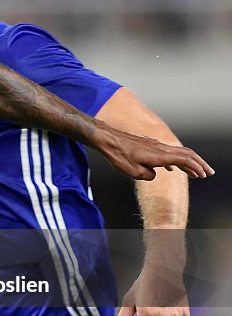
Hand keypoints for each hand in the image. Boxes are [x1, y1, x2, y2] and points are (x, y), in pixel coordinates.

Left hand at [94, 125, 212, 180]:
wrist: (107, 139)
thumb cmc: (118, 155)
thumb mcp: (133, 172)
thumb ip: (148, 176)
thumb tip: (153, 174)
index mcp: (159, 155)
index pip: (184, 160)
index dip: (196, 167)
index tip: (204, 175)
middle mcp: (160, 148)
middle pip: (186, 154)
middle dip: (199, 164)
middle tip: (208, 173)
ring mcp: (154, 145)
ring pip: (176, 153)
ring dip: (187, 163)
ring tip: (194, 174)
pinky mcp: (147, 146)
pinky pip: (165, 153)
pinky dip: (173, 161)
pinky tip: (171, 170)